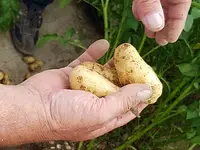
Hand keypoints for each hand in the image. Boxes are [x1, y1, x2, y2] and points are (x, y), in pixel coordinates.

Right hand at [17, 39, 151, 142]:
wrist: (32, 106)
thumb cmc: (65, 116)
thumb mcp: (99, 113)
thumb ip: (123, 102)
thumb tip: (146, 91)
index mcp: (103, 117)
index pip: (127, 108)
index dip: (139, 98)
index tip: (149, 85)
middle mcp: (95, 103)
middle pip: (116, 89)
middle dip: (127, 78)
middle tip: (138, 65)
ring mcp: (84, 87)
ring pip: (102, 74)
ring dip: (112, 64)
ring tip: (124, 53)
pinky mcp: (73, 74)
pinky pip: (86, 61)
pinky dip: (94, 52)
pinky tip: (104, 44)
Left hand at [132, 0, 191, 44]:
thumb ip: (151, 5)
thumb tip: (155, 26)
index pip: (180, 11)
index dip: (175, 27)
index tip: (170, 40)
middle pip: (169, 11)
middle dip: (163, 27)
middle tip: (159, 41)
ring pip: (157, 7)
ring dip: (151, 20)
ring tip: (149, 34)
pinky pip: (146, 0)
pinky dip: (142, 9)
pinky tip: (139, 16)